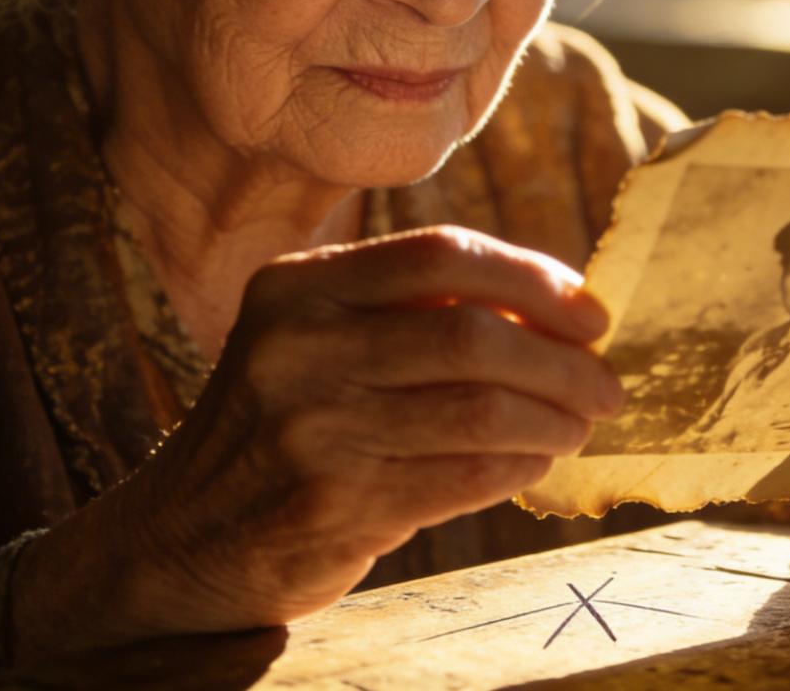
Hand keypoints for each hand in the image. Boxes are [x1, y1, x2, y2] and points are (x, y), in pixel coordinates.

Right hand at [12, 226, 619, 651]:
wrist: (183, 535)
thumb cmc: (277, 429)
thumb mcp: (311, 342)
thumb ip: (405, 316)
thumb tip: (554, 312)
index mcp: (296, 285)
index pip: (441, 254)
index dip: (533, 279)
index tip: (590, 314)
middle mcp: (297, 344)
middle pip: (472, 334)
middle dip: (562, 361)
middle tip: (606, 385)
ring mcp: (312, 425)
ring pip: (481, 409)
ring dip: (553, 421)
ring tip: (577, 428)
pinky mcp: (334, 501)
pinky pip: (466, 475)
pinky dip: (518, 468)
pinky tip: (532, 465)